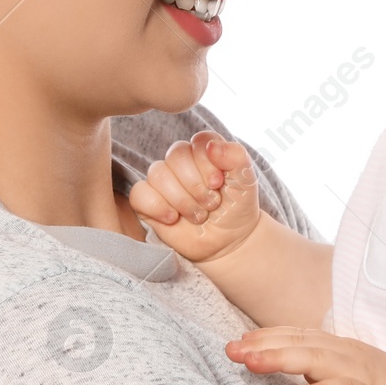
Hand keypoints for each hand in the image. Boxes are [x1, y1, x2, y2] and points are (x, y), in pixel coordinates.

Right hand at [128, 132, 261, 263]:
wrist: (228, 242)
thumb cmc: (236, 208)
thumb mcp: (246, 182)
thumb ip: (236, 157)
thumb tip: (213, 146)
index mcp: (204, 150)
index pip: (198, 142)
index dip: (207, 163)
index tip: (219, 184)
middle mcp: (180, 162)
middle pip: (176, 156)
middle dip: (197, 186)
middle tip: (211, 204)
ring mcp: (162, 181)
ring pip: (158, 174)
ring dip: (182, 200)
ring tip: (198, 216)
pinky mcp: (148, 202)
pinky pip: (139, 194)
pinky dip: (157, 206)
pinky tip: (173, 218)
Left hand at [226, 327, 385, 384]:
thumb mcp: (344, 372)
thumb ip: (316, 364)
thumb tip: (280, 360)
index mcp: (337, 347)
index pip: (296, 336)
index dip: (265, 336)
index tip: (235, 341)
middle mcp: (345, 354)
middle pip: (298, 344)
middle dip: (263, 345)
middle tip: (230, 350)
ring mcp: (359, 374)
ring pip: (316, 361)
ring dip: (281, 360)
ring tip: (252, 362)